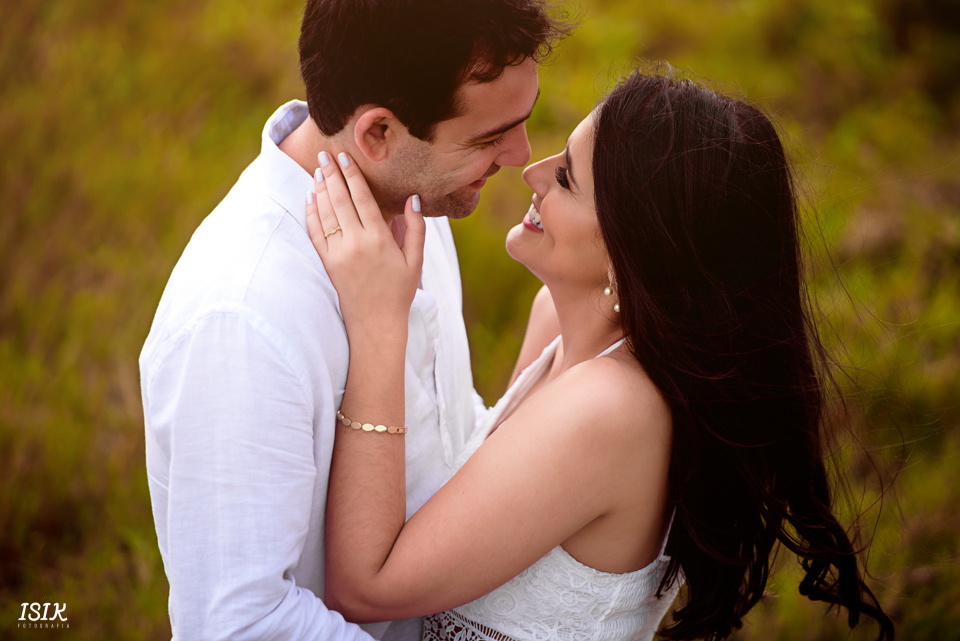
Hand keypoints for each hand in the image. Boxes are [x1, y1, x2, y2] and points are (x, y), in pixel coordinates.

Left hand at [306, 151, 425, 344]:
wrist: (375, 323)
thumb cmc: (399, 291)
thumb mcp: (415, 261)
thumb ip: (416, 228)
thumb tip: (412, 198)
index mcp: (380, 239)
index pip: (363, 198)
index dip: (353, 175)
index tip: (345, 157)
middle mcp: (356, 243)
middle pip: (340, 200)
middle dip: (332, 175)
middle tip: (325, 155)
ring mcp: (338, 254)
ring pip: (325, 213)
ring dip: (320, 189)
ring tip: (318, 171)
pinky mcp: (327, 263)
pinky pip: (315, 233)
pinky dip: (311, 213)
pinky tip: (311, 198)